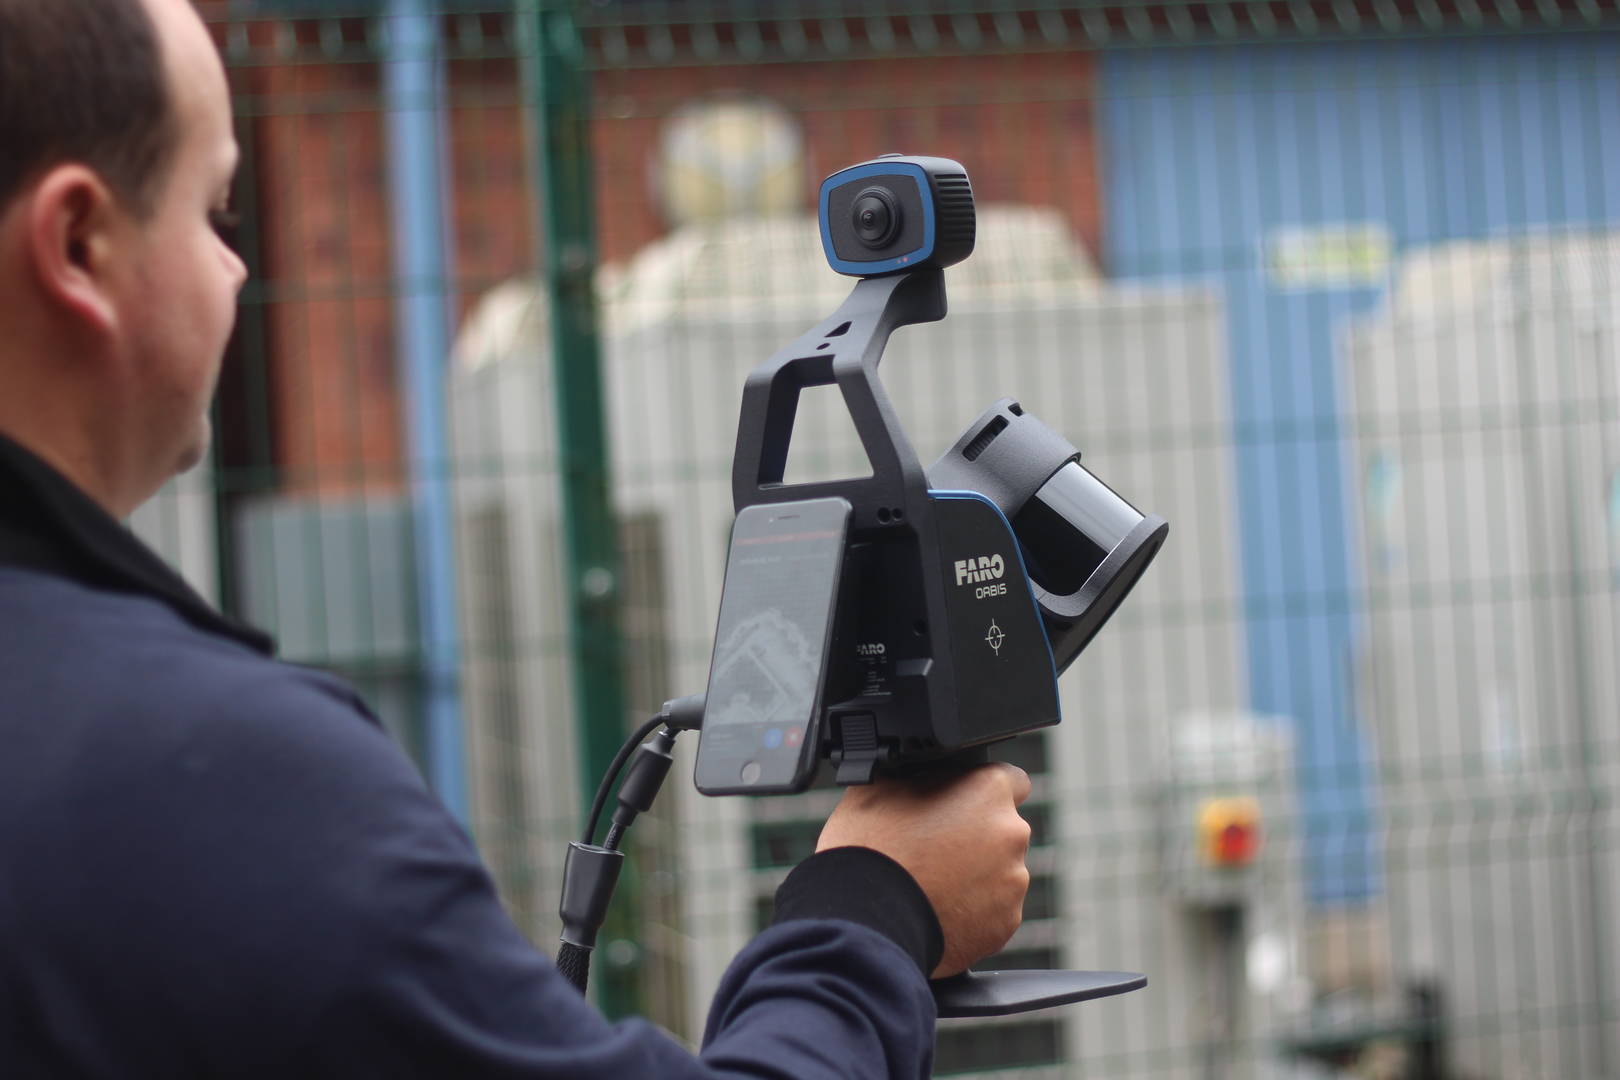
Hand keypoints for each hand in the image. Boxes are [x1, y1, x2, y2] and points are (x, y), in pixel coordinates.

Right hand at [816, 763, 1032, 978]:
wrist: (865, 919)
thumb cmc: (870, 847)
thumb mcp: (883, 786)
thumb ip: (920, 778)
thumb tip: (920, 779)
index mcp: (989, 790)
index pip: (1012, 780)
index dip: (984, 791)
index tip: (965, 804)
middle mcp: (1011, 832)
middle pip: (1004, 829)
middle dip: (978, 836)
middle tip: (937, 849)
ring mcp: (1012, 881)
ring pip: (1001, 872)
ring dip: (977, 875)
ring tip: (933, 885)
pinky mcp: (1005, 923)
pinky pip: (994, 910)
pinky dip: (974, 910)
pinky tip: (939, 909)